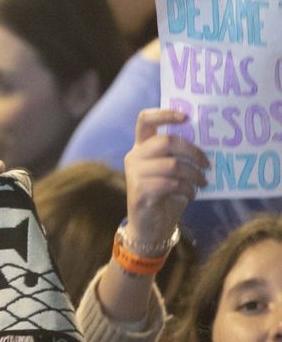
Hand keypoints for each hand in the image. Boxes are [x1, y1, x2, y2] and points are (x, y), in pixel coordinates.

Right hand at [122, 108, 206, 253]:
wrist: (151, 227)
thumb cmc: (166, 195)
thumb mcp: (173, 172)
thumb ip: (180, 157)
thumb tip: (206, 147)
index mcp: (142, 147)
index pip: (145, 121)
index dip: (164, 114)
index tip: (186, 117)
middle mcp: (134, 157)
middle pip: (166, 142)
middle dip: (193, 151)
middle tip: (207, 164)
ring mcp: (134, 174)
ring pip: (172, 165)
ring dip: (194, 175)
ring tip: (202, 183)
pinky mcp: (139, 191)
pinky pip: (170, 184)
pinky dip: (187, 190)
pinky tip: (190, 195)